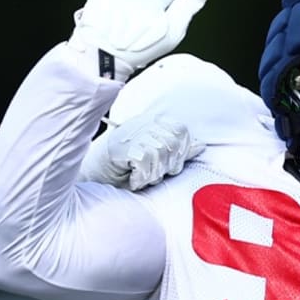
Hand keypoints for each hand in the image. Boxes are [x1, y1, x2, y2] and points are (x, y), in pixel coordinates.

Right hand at [78, 115, 204, 189]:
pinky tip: (134, 178)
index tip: (169, 165)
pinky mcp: (124, 146)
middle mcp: (145, 123)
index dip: (181, 152)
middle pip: (173, 145)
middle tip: (152, 173)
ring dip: (152, 174)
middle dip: (166, 166)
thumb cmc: (129, 164)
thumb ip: (180, 151)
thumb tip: (201, 145)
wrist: (98, 172)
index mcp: (155, 121)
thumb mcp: (158, 157)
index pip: (181, 130)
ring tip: (141, 176)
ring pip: (160, 154)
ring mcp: (133, 132)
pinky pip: (145, 161)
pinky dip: (141, 176)